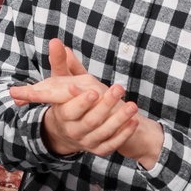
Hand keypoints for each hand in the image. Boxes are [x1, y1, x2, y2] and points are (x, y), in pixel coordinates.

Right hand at [8, 40, 143, 160]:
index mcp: (62, 114)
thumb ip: (60, 63)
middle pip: (90, 121)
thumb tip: (55, 41)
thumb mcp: (61, 82)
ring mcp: (87, 141)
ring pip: (104, 132)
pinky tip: (134, 120)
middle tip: (118, 89)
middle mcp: (73, 131)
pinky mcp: (100, 148)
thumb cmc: (66, 100)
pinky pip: (113, 143)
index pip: (71, 110)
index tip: (95, 90)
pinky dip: (124, 133)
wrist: (67, 130)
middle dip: (106, 105)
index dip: (82, 102)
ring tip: (132, 105)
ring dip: (119, 119)